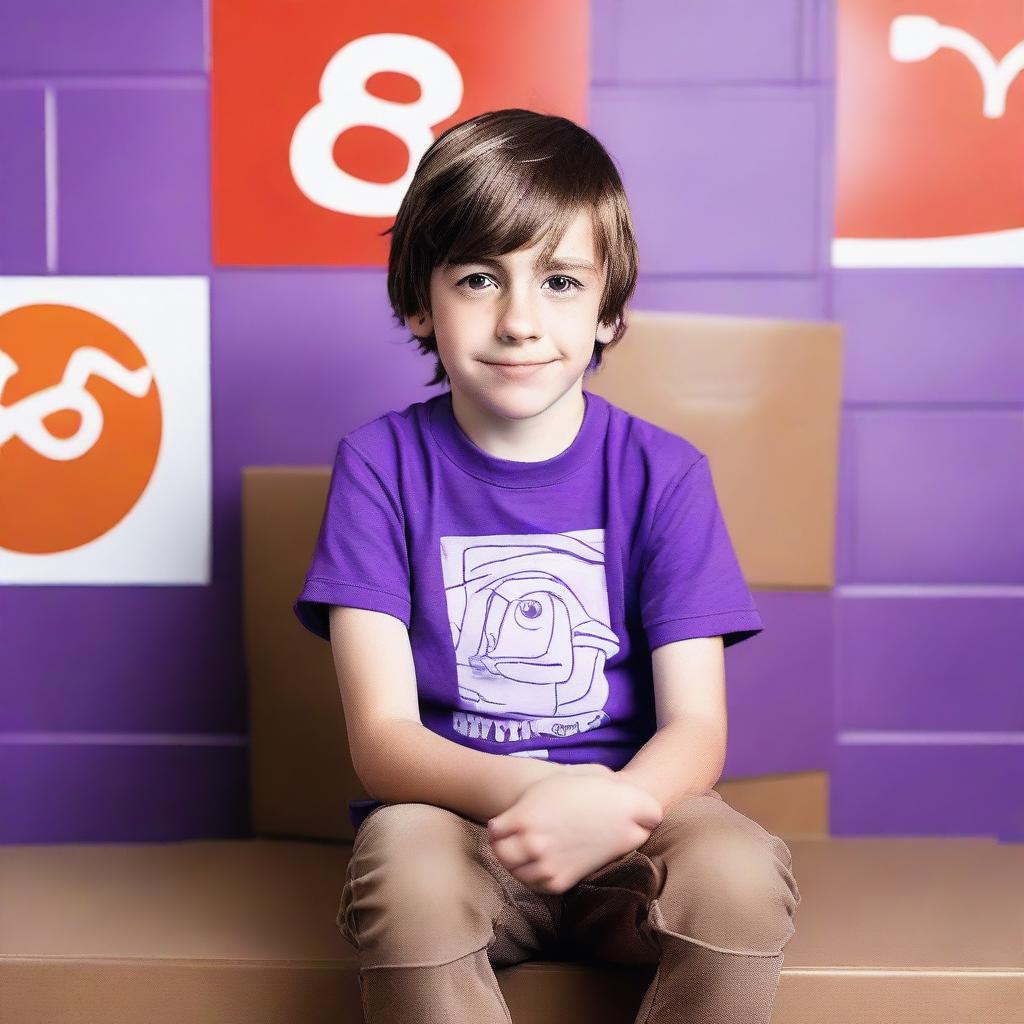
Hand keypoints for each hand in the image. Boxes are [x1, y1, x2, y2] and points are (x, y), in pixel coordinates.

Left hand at [487, 771, 663, 895]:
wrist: (621, 809)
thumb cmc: (583, 791)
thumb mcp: (545, 789)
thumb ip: (519, 808)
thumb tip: (495, 827)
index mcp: (524, 817)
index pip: (494, 832)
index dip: (497, 829)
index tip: (502, 828)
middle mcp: (531, 843)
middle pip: (500, 855)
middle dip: (502, 847)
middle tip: (508, 842)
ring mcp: (546, 864)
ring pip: (515, 872)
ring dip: (516, 864)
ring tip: (524, 854)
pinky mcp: (560, 881)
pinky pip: (534, 885)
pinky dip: (533, 877)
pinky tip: (539, 865)